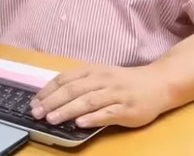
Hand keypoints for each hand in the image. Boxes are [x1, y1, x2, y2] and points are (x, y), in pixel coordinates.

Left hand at [30, 65, 171, 128]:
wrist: (158, 84)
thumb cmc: (125, 81)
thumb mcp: (101, 75)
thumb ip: (80, 83)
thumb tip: (53, 97)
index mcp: (93, 71)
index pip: (65, 79)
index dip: (48, 90)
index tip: (34, 102)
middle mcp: (102, 80)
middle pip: (73, 90)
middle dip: (52, 102)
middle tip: (37, 113)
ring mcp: (115, 94)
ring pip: (88, 101)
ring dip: (68, 110)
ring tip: (52, 119)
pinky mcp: (127, 109)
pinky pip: (108, 113)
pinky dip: (93, 118)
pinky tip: (80, 123)